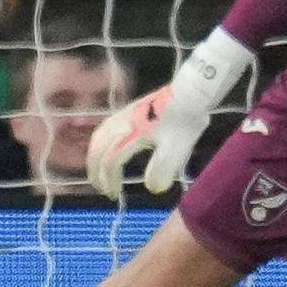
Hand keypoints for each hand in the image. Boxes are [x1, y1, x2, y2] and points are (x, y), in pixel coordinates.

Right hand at [87, 82, 211, 199]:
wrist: (191, 92)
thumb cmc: (184, 121)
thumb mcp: (177, 149)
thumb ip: (162, 170)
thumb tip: (152, 188)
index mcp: (132, 135)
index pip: (111, 162)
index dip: (109, 180)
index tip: (114, 195)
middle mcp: (121, 124)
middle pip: (97, 151)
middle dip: (96, 173)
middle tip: (102, 189)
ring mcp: (121, 115)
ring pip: (97, 139)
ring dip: (94, 159)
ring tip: (99, 174)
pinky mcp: (126, 110)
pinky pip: (103, 130)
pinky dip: (99, 145)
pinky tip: (105, 151)